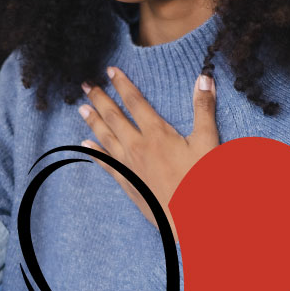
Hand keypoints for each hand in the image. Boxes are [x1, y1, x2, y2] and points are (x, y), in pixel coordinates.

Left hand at [78, 67, 218, 228]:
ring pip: (106, 138)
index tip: (110, 70)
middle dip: (99, 99)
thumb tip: (204, 77)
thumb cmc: (204, 181)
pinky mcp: (129, 183)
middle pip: (114, 117)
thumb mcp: (209, 142)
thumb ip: (204, 109)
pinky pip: (107, 164)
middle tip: (85, 85)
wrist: (193, 220)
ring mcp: (130, 165)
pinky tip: (85, 144)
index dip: (122, 84)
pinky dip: (95, 152)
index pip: (135, 102)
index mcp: (157, 133)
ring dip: (93, 121)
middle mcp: (138, 146)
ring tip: (81, 107)